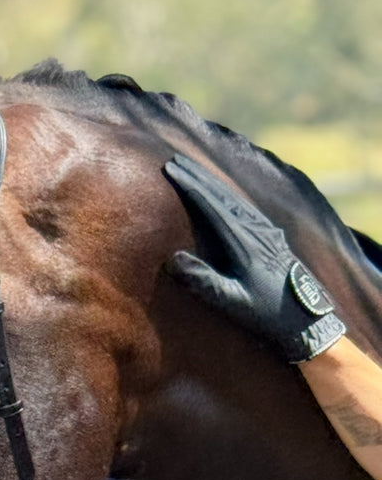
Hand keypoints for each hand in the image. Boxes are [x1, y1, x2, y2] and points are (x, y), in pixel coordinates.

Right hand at [163, 154, 345, 361]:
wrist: (307, 319)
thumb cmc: (267, 315)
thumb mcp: (233, 303)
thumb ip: (205, 282)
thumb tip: (173, 260)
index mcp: (244, 242)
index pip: (211, 205)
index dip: (190, 186)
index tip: (171, 169)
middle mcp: (257, 230)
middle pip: (223, 194)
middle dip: (199, 175)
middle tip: (176, 159)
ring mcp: (268, 232)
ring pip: (235, 198)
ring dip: (213, 183)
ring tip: (195, 171)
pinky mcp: (274, 238)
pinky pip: (246, 207)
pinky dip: (229, 195)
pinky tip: (225, 196)